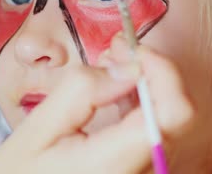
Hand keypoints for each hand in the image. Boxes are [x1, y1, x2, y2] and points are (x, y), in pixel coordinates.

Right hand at [0, 35, 195, 173]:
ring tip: (110, 66)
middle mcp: (139, 173)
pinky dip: (139, 101)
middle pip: (175, 113)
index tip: (132, 50)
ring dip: (145, 83)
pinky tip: (114, 91)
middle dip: (151, 71)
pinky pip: (152, 129)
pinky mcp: (136, 169)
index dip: (162, 71)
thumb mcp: (36, 131)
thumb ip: (80, 92)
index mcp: (114, 165)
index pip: (173, 112)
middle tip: (116, 52)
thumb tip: (127, 67)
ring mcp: (142, 172)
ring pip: (166, 119)